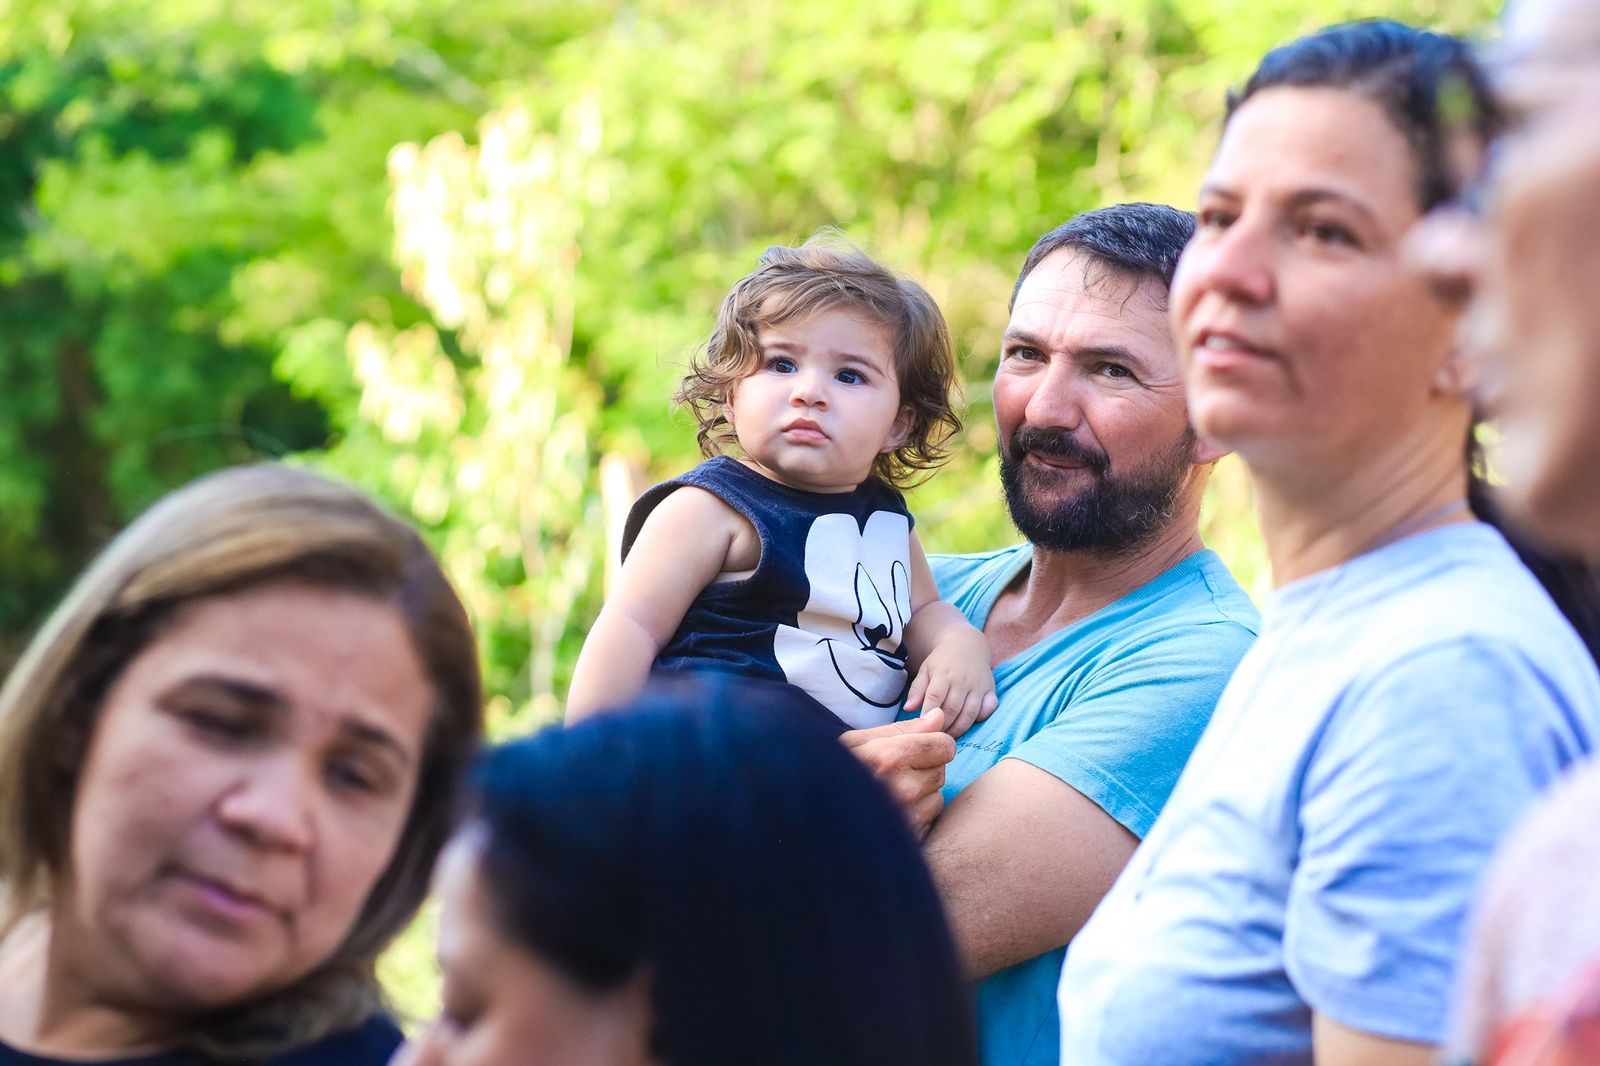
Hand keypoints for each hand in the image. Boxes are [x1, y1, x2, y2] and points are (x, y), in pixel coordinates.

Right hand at [840, 708, 955, 838]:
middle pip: (941, 770)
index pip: (944, 745)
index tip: (917, 748)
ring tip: (891, 793)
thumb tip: (938, 715)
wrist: (811, 813)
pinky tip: (892, 811)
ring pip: (937, 795)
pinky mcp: (911, 837)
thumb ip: (902, 729)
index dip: (933, 744)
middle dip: (924, 768)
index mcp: (891, 757)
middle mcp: (904, 788)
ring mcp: (908, 817)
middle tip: (895, 773)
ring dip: (922, 793)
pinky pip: (930, 818)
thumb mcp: (857, 742)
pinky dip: (918, 813)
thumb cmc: (830, 772)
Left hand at [904, 627, 998, 737]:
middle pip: (952, 709)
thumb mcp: (926, 669)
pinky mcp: (990, 689)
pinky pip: (988, 709)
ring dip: (959, 728)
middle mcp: (962, 680)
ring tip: (948, 737)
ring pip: (970, 713)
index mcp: (943, 675)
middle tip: (934, 738)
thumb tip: (908, 709)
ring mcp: (978, 686)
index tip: (922, 728)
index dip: (928, 715)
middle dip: (943, 726)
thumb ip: (917, 690)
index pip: (935, 698)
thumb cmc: (942, 660)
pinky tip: (969, 725)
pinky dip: (980, 719)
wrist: (967, 644)